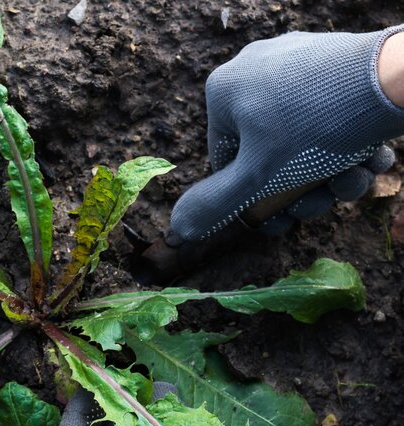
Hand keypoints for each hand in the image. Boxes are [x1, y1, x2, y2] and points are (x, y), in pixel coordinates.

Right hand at [170, 26, 403, 240]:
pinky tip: (370, 157)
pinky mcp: (331, 60)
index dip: (256, 198)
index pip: (227, 162)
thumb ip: (217, 204)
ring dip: (331, 172)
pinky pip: (327, 115)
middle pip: (270, 154)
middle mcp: (252, 69)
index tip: (286, 217)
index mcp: (223, 91)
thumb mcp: (258, 177)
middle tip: (326, 202)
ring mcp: (293, 62)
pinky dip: (348, 142)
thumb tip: (179, 228)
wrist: (394, 78)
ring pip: (304, 139)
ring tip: (356, 178)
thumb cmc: (314, 127)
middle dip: (302, 189)